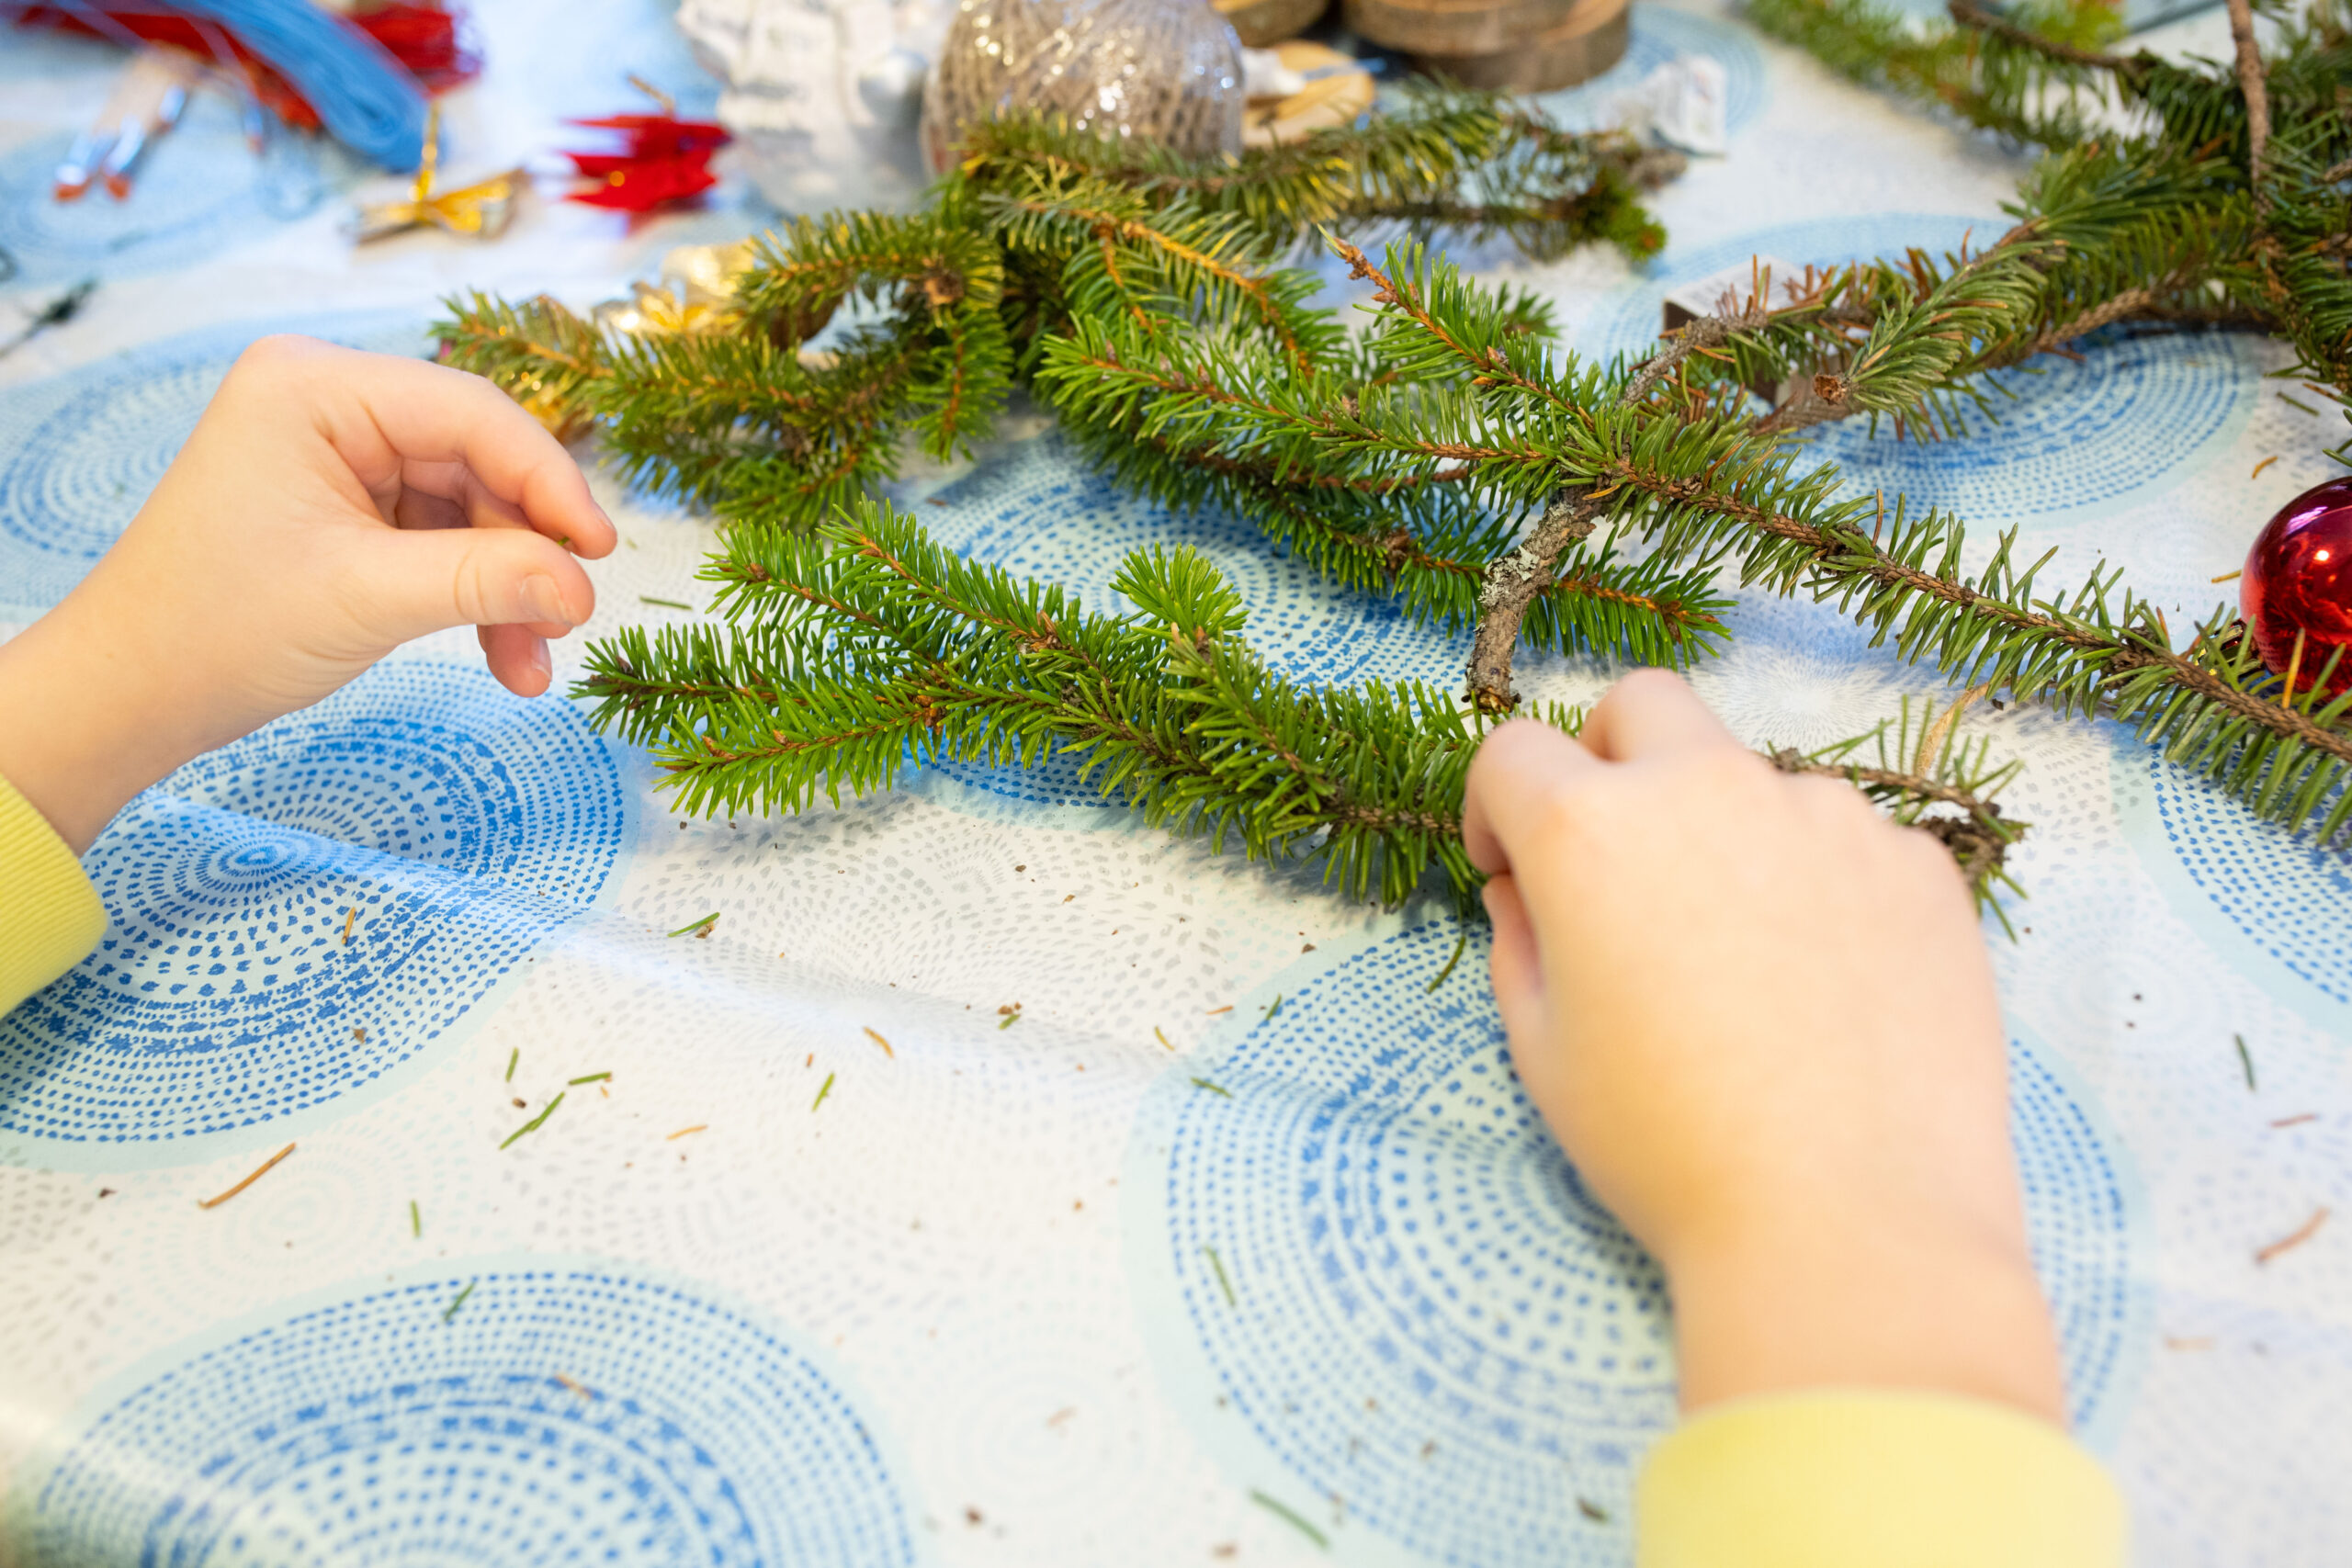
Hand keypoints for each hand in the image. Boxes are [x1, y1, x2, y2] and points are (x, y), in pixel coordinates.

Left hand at [0, 335, 615, 852]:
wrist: (133, 695)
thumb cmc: (217, 629)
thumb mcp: (368, 597)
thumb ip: (486, 579)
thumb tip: (583, 587)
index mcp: (314, 386)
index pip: (471, 413)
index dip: (549, 480)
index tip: (599, 552)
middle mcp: (329, 403)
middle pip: (477, 461)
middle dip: (525, 550)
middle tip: (568, 620)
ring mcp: (340, 455)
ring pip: (469, 509)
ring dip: (507, 587)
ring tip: (531, 662)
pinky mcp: (348, 507)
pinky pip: (440, 539)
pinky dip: (475, 596)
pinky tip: (505, 655)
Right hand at [1461, 670, 2064, 1422]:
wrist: (1852, 1227)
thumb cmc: (1671, 1152)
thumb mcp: (1544, 1055)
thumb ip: (1518, 946)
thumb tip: (1528, 893)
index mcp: (1592, 831)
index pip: (1513, 751)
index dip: (1495, 808)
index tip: (1509, 869)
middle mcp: (1709, 790)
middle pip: (1642, 705)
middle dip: (1606, 757)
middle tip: (1615, 858)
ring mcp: (1828, 817)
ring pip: (1754, 779)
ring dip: (1725, 834)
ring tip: (1743, 961)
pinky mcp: (1918, 865)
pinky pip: (1848, 842)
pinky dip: (1818, 886)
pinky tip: (1826, 990)